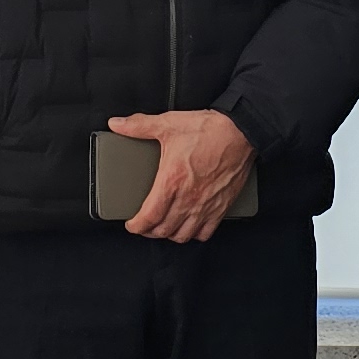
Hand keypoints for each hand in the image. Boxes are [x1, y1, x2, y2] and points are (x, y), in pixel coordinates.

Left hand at [107, 108, 253, 243]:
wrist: (241, 132)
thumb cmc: (208, 129)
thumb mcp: (168, 124)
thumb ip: (139, 126)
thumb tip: (117, 124)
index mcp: (171, 181)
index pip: (149, 217)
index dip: (136, 226)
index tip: (132, 224)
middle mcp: (188, 198)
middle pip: (163, 230)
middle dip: (149, 232)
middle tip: (144, 226)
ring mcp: (206, 205)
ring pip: (183, 235)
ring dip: (170, 235)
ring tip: (164, 228)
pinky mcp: (221, 207)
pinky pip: (205, 233)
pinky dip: (194, 234)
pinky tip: (190, 227)